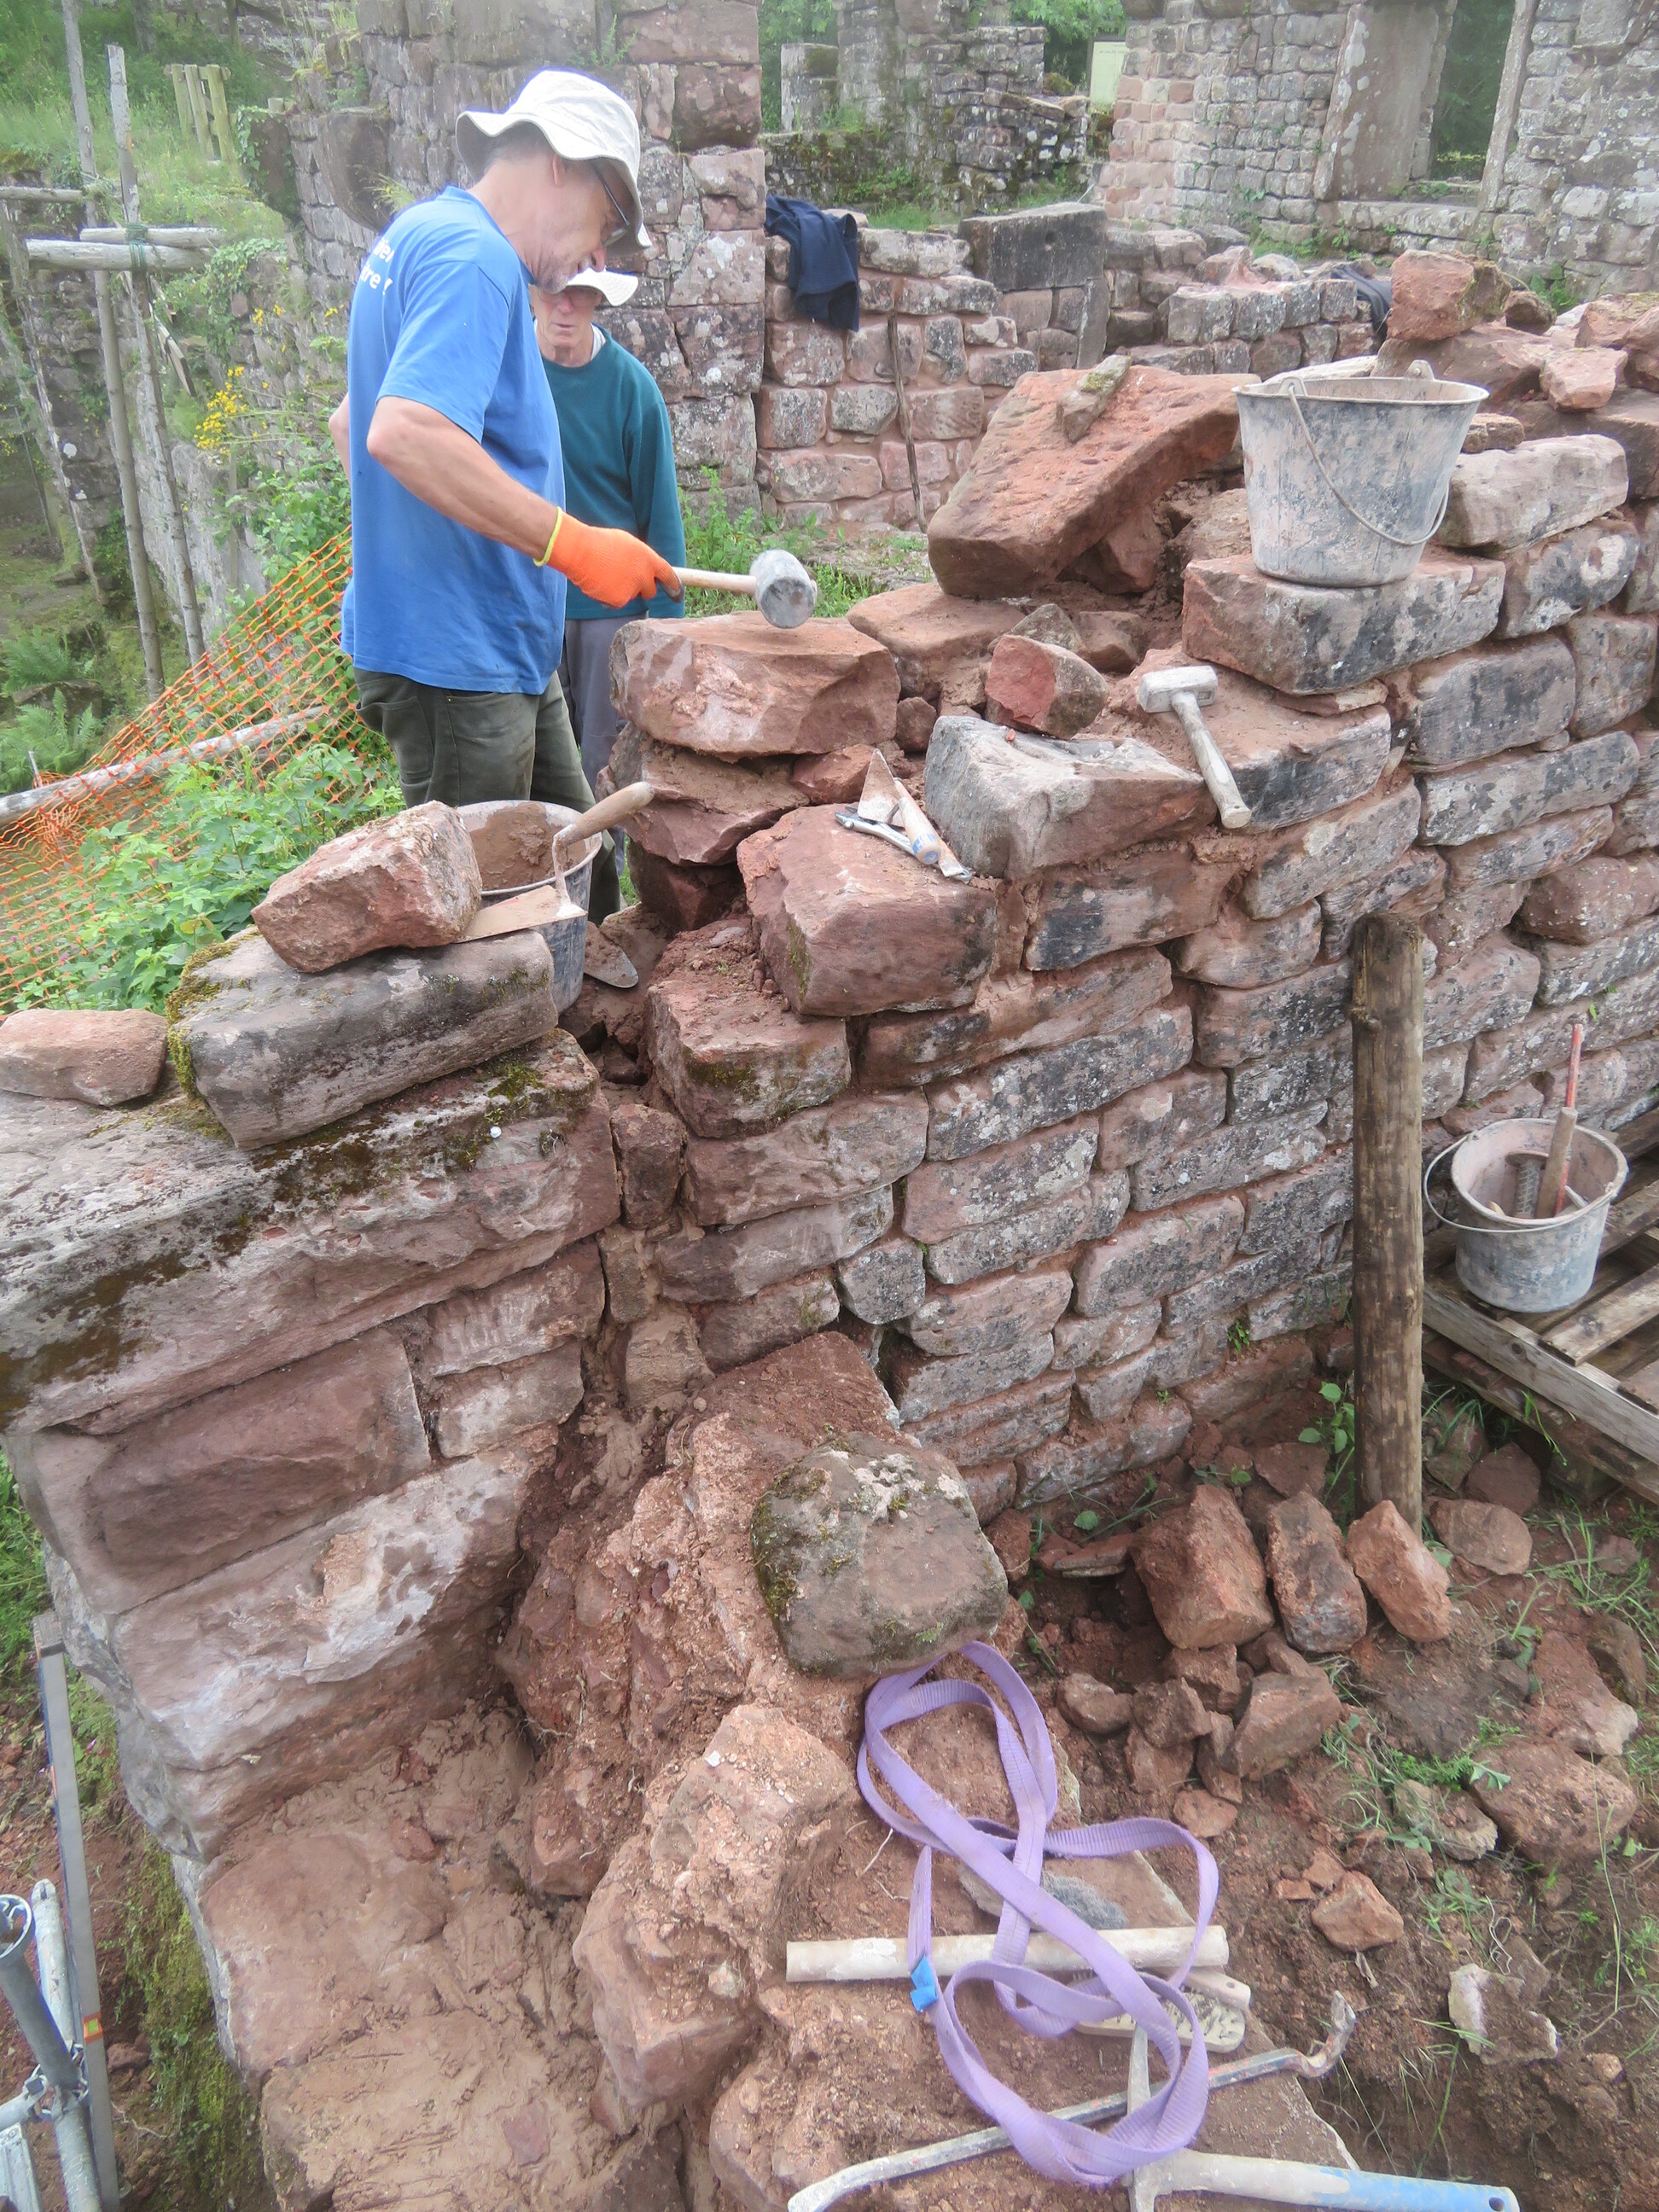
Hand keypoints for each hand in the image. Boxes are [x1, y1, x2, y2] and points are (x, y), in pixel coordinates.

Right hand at [547, 513, 682, 606]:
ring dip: (622, 590)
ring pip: (631, 596)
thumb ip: (639, 557)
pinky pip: (616, 602)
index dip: (672, 583)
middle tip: (628, 581)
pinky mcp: (619, 601)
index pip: (667, 573)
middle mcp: (644, 576)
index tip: (676, 590)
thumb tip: (641, 568)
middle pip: (650, 591)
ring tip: (605, 575)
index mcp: (648, 558)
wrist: (581, 551)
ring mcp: (632, 590)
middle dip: (642, 589)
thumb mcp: (626, 543)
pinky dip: (609, 597)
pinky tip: (599, 583)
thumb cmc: (600, 542)